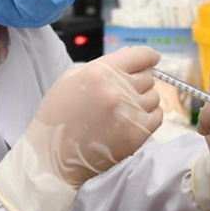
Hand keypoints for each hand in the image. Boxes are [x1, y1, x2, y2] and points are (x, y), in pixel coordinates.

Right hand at [0, 46, 162, 210]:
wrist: (52, 155)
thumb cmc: (59, 115)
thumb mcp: (71, 78)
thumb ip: (104, 65)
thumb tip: (131, 57)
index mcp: (99, 72)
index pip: (140, 55)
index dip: (148, 57)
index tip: (151, 60)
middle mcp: (116, 90)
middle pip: (147, 77)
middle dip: (138, 81)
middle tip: (121, 93)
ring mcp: (127, 114)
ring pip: (154, 96)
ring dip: (142, 100)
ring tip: (121, 109)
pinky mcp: (135, 135)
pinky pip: (157, 116)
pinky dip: (148, 116)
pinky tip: (131, 119)